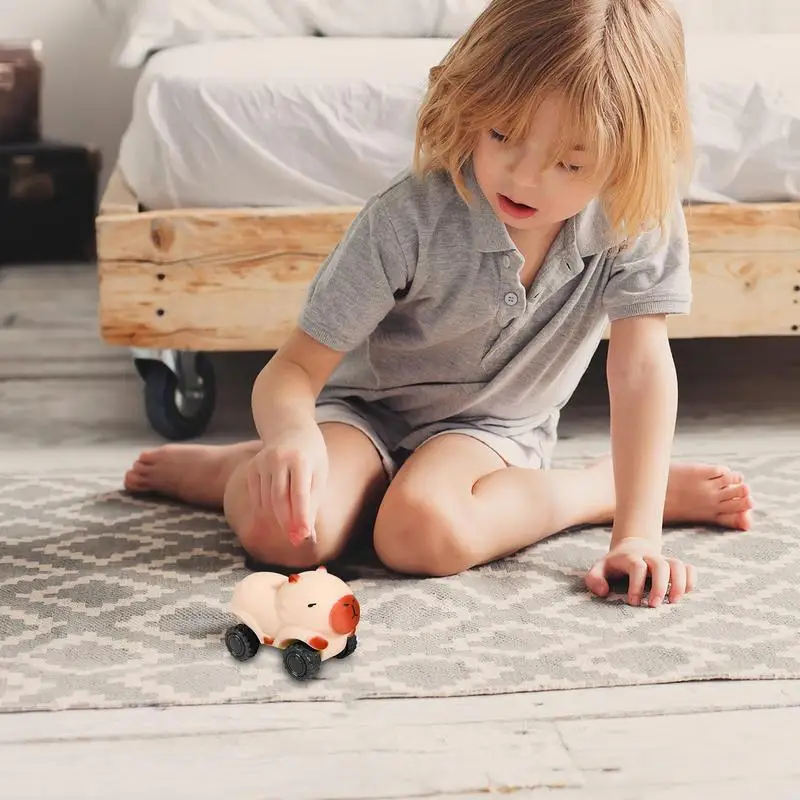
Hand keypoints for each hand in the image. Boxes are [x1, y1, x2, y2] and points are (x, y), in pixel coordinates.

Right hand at [246, 423, 327, 546]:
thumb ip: (312, 503)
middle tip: (296, 540)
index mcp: (300, 459)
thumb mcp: (319, 475)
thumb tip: (307, 535)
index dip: (300, 517)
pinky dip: (266, 511)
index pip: (299, 494)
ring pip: (266, 501)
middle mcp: (278, 459)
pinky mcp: (251, 468)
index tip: (303, 537)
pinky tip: (276, 514)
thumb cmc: (311, 457)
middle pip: (279, 500)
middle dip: (287, 523)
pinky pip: (256, 498)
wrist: (291, 430)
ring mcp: (261, 462)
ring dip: (277, 519)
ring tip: (290, 528)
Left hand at [584, 537, 695, 607]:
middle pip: (661, 565)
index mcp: (630, 557)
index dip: (636, 585)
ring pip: (678, 565)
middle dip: (660, 587)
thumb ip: (594, 579)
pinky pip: (689, 568)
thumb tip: (604, 592)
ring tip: (674, 602)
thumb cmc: (614, 564)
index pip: (638, 567)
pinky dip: (691, 580)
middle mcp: (649, 557)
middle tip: (654, 606)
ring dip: (680, 584)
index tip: (633, 602)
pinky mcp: (675, 565)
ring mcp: (664, 560)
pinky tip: (684, 594)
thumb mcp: (599, 568)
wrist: (631, 547)